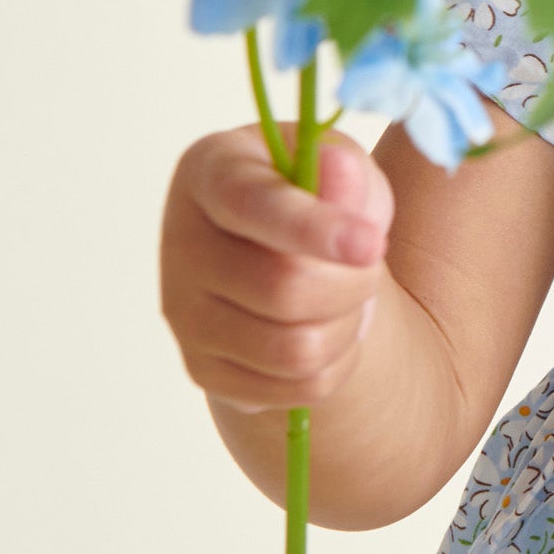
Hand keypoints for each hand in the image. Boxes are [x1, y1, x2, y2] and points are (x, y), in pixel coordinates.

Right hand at [158, 126, 395, 415]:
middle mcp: (182, 244)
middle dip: (355, 283)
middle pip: (285, 289)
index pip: (254, 205)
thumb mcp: (340, 165)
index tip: (371, 243)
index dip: (314, 228)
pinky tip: (328, 331)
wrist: (283, 259)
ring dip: (349, 328)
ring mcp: (183, 314)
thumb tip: (338, 169)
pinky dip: (337, 364)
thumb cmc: (316, 198)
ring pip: (294, 349)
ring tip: (349, 299)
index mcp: (211, 172)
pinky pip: (297, 388)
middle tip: (370, 263)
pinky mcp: (201, 368)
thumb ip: (343, 167)